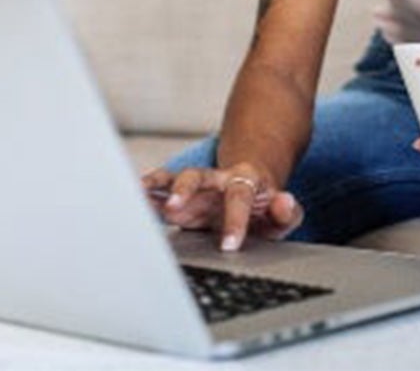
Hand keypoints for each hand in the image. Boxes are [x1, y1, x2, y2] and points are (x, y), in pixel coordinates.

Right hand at [141, 162, 303, 251]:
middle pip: (199, 176)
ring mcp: (197, 186)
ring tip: (140, 192)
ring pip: (176, 178)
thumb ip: (286, 211)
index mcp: (245, 181)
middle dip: (186, 190)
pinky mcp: (181, 196)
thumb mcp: (283, 212)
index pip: (240, 198)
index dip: (235, 220)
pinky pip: (161, 190)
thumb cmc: (265, 204)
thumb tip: (284, 202)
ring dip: (160, 186)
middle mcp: (217, 179)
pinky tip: (132, 197)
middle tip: (176, 208)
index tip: (229, 244)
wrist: (251, 187)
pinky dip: (147, 193)